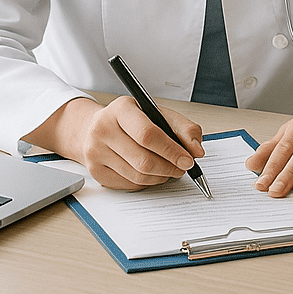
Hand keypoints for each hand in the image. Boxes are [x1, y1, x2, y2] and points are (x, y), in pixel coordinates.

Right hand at [27, 96, 203, 190]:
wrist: (95, 128)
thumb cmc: (132, 120)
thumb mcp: (158, 113)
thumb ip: (183, 128)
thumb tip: (197, 150)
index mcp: (121, 109)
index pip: (148, 134)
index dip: (171, 150)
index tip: (188, 159)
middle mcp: (103, 129)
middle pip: (143, 159)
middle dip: (170, 167)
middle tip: (183, 168)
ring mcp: (95, 152)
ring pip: (137, 176)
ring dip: (161, 177)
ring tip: (171, 170)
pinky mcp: (95, 171)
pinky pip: (129, 184)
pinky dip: (147, 182)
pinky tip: (153, 173)